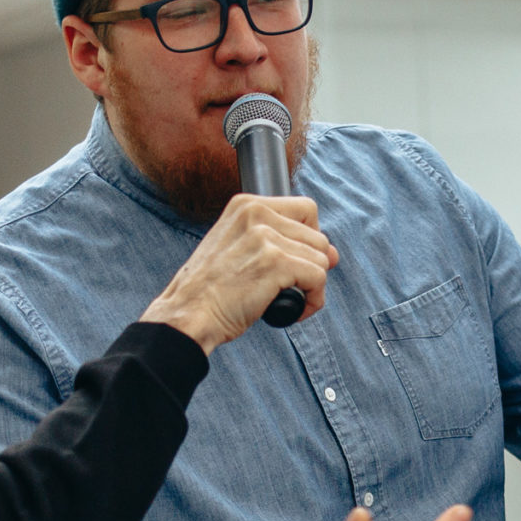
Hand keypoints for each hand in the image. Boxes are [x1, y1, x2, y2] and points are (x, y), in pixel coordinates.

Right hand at [138, 194, 335, 352]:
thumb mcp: (239, 249)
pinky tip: (293, 311)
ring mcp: (265, 237)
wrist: (187, 315)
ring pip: (321, 259)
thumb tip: (333, 253)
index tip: (295, 261)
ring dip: (311, 286)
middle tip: (288, 287)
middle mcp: (256, 214)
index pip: (306, 209)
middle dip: (311, 267)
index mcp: (246, 205)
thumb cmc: (210, 291)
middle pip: (318, 237)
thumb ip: (282, 242)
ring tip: (286, 300)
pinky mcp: (275, 263)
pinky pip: (319, 278)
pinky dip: (313, 300)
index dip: (309, 240)